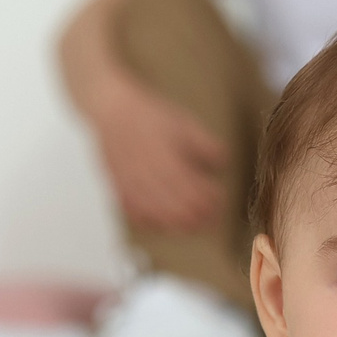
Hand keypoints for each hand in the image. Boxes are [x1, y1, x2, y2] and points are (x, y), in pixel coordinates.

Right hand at [94, 77, 228, 235]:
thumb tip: (223, 164)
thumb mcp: (184, 124)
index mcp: (171, 166)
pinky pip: (138, 219)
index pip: (198, 195)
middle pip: (183, 212)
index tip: (222, 200)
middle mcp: (153, 182)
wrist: (113, 112)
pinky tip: (164, 223)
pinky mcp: (121, 193)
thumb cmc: (150, 116)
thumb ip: (206, 145)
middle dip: (202, 217)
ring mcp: (135, 191)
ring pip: (162, 220)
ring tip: (193, 223)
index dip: (213, 202)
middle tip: (214, 217)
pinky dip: (154, 224)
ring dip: (181, 225)